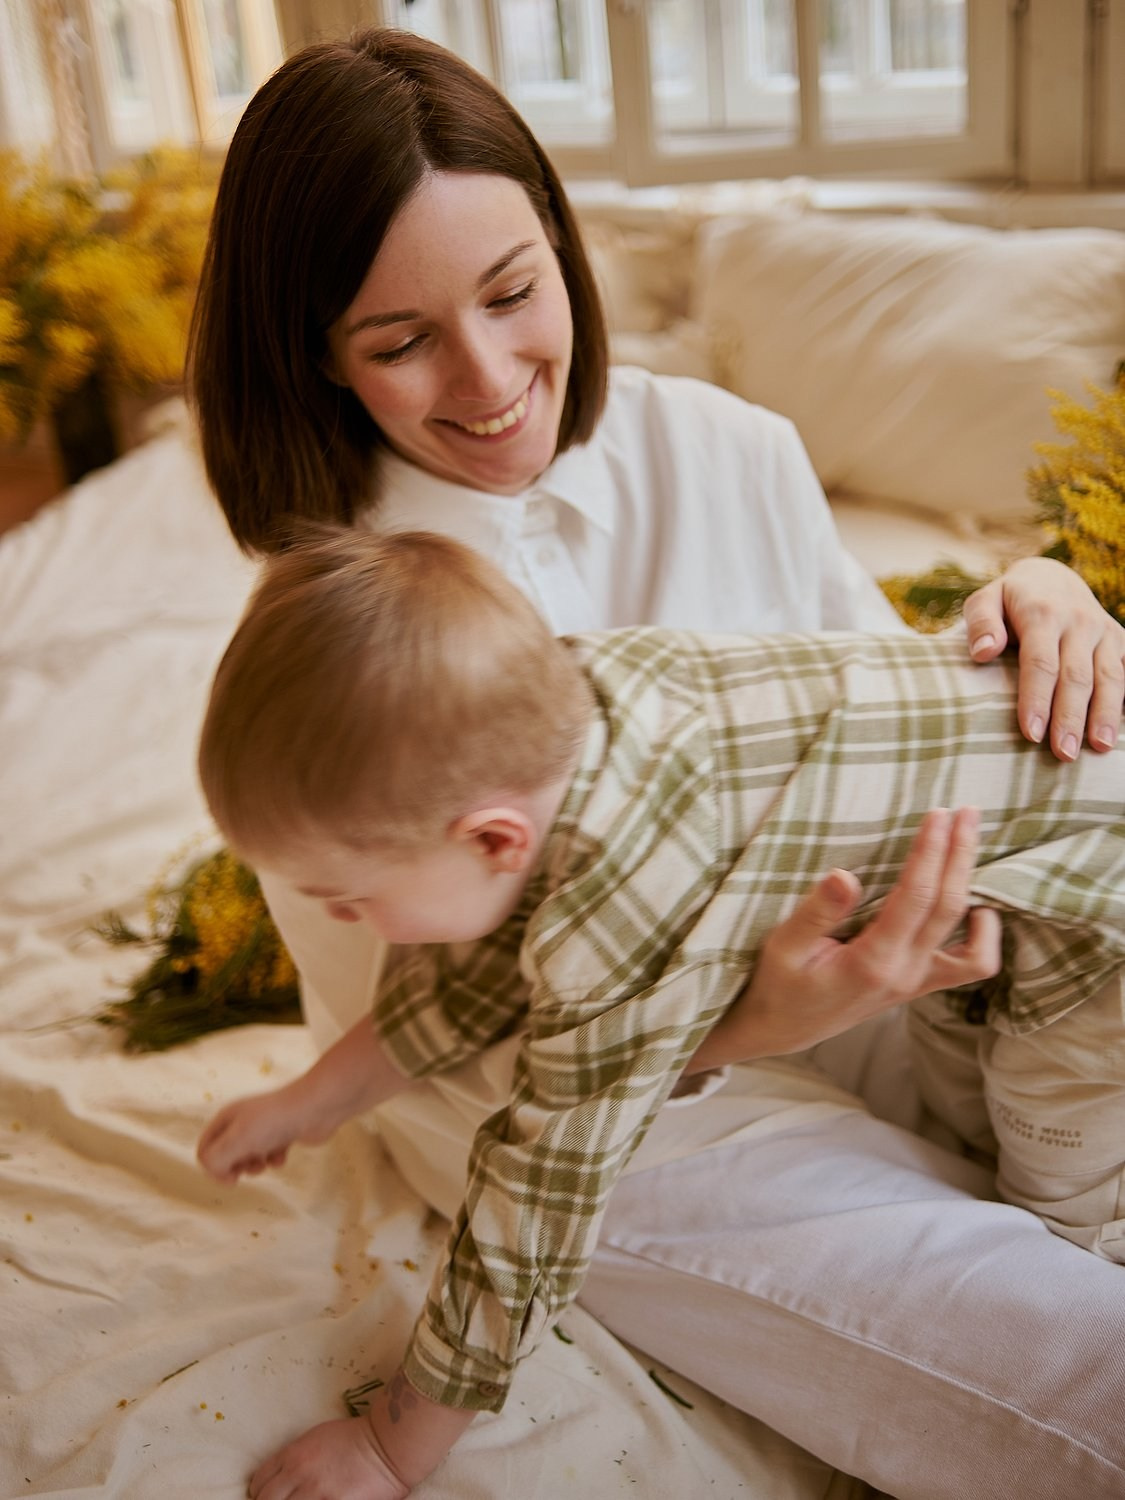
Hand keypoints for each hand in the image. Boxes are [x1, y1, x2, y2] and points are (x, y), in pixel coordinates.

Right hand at [197, 1082, 331, 1183]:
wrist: (315, 1108)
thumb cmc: (273, 1121)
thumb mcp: (237, 1140)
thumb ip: (216, 1159)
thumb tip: (217, 1173)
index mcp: (226, 1118)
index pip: (204, 1148)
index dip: (212, 1168)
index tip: (231, 1177)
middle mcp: (242, 1122)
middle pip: (226, 1155)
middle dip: (235, 1168)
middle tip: (248, 1169)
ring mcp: (263, 1128)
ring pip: (248, 1158)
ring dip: (254, 1166)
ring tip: (265, 1163)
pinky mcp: (282, 1135)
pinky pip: (270, 1156)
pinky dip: (274, 1160)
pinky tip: (282, 1154)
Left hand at [248, 1371, 474, 1499]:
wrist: (388, 1446)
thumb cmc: (357, 1438)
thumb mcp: (319, 1438)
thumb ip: (297, 1458)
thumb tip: (282, 1478)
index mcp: (294, 1454)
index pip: (259, 1481)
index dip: (260, 1493)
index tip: (266, 1497)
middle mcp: (300, 1474)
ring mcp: (316, 1494)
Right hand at [687, 808, 1000, 1068]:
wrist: (783, 1029)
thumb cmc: (777, 983)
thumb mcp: (783, 946)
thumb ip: (816, 913)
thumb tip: (844, 875)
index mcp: (871, 962)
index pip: (915, 898)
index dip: (930, 852)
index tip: (937, 814)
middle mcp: (904, 974)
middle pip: (950, 907)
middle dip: (960, 854)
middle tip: (968, 811)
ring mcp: (916, 983)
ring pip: (972, 939)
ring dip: (977, 889)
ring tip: (972, 849)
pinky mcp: (919, 985)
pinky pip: (971, 966)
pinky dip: (985, 936)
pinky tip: (978, 907)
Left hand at [962, 556, 1124, 758]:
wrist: (1051, 577)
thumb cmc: (1009, 599)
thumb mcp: (985, 599)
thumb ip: (980, 623)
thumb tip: (983, 653)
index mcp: (1043, 613)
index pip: (1041, 662)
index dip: (1037, 699)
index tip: (1031, 734)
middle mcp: (1079, 622)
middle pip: (1077, 676)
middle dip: (1071, 717)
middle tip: (1064, 754)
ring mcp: (1104, 631)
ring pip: (1111, 677)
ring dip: (1105, 714)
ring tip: (1099, 748)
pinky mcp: (1121, 640)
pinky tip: (1119, 730)